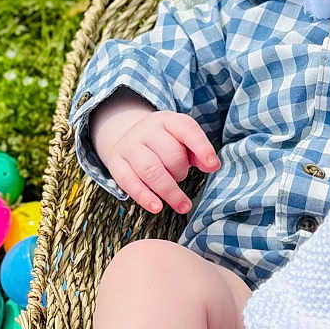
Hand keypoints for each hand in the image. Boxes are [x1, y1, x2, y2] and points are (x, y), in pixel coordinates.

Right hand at [92, 99, 220, 214]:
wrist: (127, 136)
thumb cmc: (164, 143)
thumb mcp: (182, 140)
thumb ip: (198, 152)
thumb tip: (211, 165)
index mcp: (168, 121)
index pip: (187, 130)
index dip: (202, 148)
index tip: (213, 166)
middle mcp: (147, 130)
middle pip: (169, 154)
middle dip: (181, 171)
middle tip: (182, 176)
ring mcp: (129, 146)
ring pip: (150, 170)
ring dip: (169, 191)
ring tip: (184, 206)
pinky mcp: (116, 164)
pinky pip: (129, 182)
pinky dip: (144, 197)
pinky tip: (157, 207)